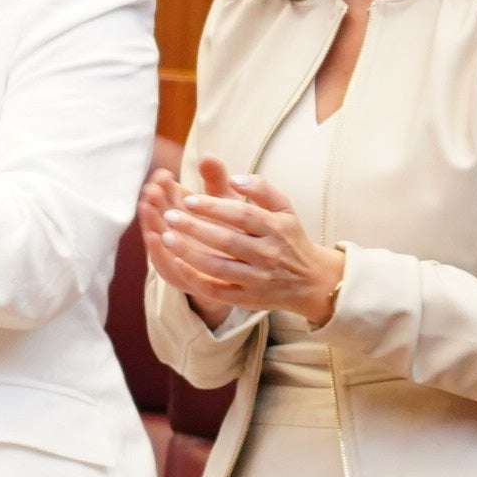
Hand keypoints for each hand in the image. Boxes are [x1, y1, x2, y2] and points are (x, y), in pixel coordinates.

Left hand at [153, 155, 346, 325]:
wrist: (311, 281)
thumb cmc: (290, 239)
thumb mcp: (285, 209)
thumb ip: (262, 189)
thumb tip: (234, 177)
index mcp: (276, 229)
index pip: (241, 215)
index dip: (213, 206)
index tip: (188, 199)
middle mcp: (268, 254)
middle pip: (226, 240)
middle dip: (194, 227)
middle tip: (169, 216)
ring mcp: (258, 279)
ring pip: (217, 266)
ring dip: (188, 252)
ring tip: (165, 237)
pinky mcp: (248, 298)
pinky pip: (217, 290)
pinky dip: (195, 278)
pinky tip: (178, 263)